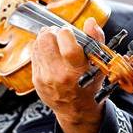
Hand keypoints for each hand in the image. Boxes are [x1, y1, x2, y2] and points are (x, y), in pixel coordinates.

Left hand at [31, 17, 105, 132]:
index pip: (66, 41)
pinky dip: (40, 49)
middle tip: (59, 35)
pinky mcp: (36, 80)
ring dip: (45, 38)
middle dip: (53, 32)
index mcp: (77, 70)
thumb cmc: (90, 85)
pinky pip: (34, 54)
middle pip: (47, 39)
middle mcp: (60, 74)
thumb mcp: (99, 64)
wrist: (76, 110)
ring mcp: (46, 77)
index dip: (66, 31)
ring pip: (38, 44)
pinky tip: (49, 52)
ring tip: (54, 42)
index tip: (69, 32)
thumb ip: (96, 40)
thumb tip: (90, 22)